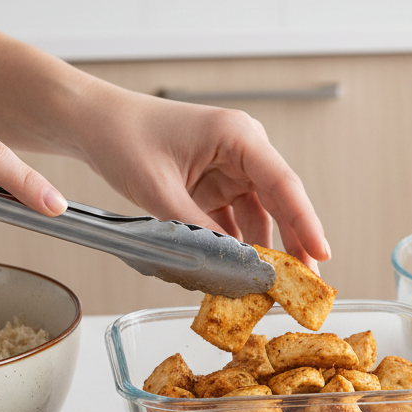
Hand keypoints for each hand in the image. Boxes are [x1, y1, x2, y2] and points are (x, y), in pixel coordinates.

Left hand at [72, 80, 330, 271]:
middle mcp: (242, 150)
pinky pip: (234, 222)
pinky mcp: (214, 187)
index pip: (283, 184)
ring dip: (262, 252)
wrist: (91, 123)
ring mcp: (230, 169)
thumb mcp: (159, 190)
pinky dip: (236, 248)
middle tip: (306, 285)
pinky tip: (239, 274)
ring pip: (258, 218)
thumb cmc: (122, 137)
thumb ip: (198, 232)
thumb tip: (233, 269)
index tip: (320, 255)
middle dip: (293, 245)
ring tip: (272, 288)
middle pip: (279, 204)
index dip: (305, 223)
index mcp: (237, 135)